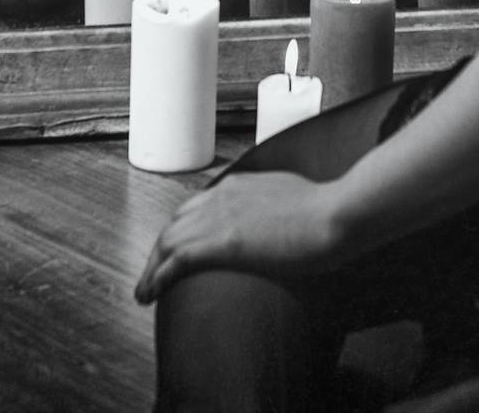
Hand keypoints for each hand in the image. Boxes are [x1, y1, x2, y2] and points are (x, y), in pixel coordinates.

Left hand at [134, 172, 345, 302]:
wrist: (333, 215)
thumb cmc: (325, 211)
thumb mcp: (292, 198)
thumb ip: (275, 206)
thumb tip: (279, 221)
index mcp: (238, 185)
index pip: (196, 206)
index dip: (182, 229)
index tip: (176, 249)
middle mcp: (221, 195)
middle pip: (176, 223)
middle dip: (160, 249)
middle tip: (153, 274)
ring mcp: (218, 216)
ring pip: (168, 241)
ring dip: (152, 267)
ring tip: (145, 291)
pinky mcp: (220, 242)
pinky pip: (175, 260)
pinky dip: (157, 277)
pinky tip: (150, 293)